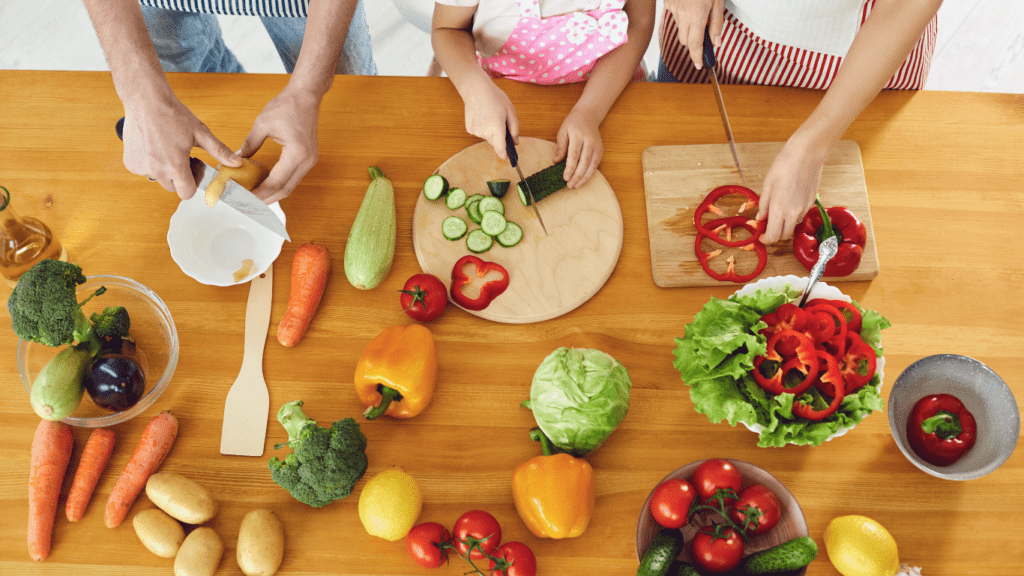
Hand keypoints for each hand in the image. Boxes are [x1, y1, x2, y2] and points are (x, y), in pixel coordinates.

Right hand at [122, 97, 240, 199]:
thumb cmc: (172, 115)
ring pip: (158, 178)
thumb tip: (236, 162)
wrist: (145, 100)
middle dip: (179, 176)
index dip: (193, 183)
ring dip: (164, 169)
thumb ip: (219, 151)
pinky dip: (150, 163)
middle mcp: (155, 170)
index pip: (186, 193)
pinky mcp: (130, 162)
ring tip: (167, 148)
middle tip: (182, 155)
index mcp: (174, 166)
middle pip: (173, 187)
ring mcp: (141, 167)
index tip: (194, 168)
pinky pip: (144, 170)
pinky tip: (154, 146)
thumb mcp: (200, 133)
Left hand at [240, 85, 323, 204]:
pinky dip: (278, 184)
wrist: (306, 96)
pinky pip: (293, 177)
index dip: (259, 193)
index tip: (244, 198)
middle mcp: (306, 160)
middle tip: (247, 204)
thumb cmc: (287, 105)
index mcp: (296, 153)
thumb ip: (249, 145)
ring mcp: (309, 161)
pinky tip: (265, 184)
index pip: (276, 182)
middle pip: (285, 190)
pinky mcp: (308, 158)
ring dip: (272, 194)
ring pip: (290, 186)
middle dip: (265, 199)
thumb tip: (235, 160)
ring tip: (253, 197)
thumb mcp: (262, 124)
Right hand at [462, 77, 518, 160]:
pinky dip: (482, 128)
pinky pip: (479, 133)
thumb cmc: (495, 97)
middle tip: (500, 122)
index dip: (505, 155)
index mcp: (496, 128)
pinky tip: (482, 116)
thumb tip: (515, 142)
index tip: (509, 158)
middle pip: (495, 142)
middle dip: (499, 137)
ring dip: (490, 131)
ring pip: (487, 137)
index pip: (500, 148)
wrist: (475, 89)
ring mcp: (475, 131)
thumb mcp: (510, 111)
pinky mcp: (469, 129)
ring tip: (490, 116)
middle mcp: (484, 132)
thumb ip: (514, 128)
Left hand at [555, 106, 602, 188]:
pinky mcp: (600, 149)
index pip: (574, 155)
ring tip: (576, 185)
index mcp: (578, 135)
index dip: (570, 168)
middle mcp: (589, 141)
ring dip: (584, 177)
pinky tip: (583, 179)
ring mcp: (597, 145)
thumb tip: (556, 162)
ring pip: (592, 165)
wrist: (588, 115)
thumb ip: (561, 147)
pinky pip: (596, 164)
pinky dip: (590, 173)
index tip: (565, 178)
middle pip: (584, 162)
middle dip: (577, 175)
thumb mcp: (562, 132)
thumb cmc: (572, 124)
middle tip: (570, 185)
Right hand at [663, 0, 723, 68]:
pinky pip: (674, 15)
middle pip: (685, 40)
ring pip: (680, 27)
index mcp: (697, 15)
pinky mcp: (667, 3)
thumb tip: (717, 42)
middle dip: (693, 41)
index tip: (699, 65)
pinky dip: (681, 13)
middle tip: (702, 31)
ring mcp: (673, 9)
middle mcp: (682, 14)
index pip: (695, 44)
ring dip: (688, 25)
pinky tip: (687, 3)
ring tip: (696, 10)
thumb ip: (716, 23)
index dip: (697, 57)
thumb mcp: (717, 1)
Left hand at [756, 137, 827, 243]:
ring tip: (778, 211)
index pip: (773, 236)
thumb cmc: (784, 166)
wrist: (806, 155)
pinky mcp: (811, 203)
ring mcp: (804, 209)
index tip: (761, 235)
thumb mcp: (767, 185)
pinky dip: (793, 215)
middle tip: (768, 225)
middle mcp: (793, 213)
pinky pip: (800, 216)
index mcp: (779, 209)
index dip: (766, 239)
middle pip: (784, 236)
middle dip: (775, 234)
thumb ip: (763, 205)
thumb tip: (760, 218)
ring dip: (785, 224)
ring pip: (793, 226)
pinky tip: (789, 202)